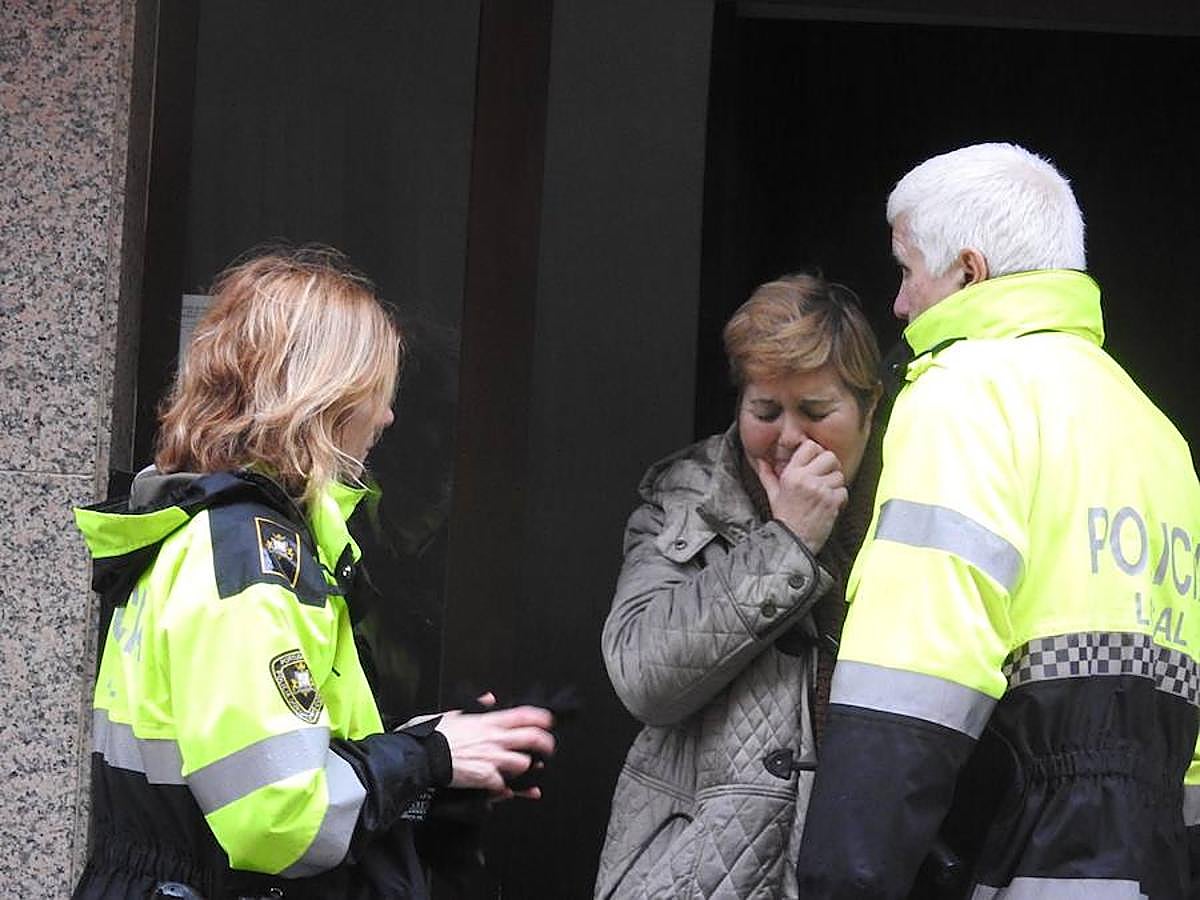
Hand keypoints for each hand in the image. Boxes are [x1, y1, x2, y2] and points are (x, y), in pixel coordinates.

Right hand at [434, 705, 555, 800]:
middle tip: (548, 749)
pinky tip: (504, 791)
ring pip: (523, 763)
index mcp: (487, 722)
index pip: (522, 715)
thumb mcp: (454, 712)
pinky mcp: (486, 778)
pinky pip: (504, 787)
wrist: (422, 757)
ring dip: (523, 768)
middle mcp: (494, 739)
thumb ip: (475, 706)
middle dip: (546, 744)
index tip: (548, 721)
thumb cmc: (433, 736)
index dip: (540, 717)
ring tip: (520, 770)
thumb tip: (488, 698)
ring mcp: (492, 759)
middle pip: (531, 738)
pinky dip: (504, 790)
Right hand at [754, 438, 846, 553]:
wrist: (793, 541)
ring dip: (835, 484)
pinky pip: (844, 491)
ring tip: (825, 494)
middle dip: (831, 466)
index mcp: (791, 473)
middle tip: (826, 476)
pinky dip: (840, 498)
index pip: (810, 446)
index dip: (817, 452)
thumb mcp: (772, 494)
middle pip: (830, 457)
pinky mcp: (832, 502)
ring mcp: (820, 490)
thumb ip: (767, 475)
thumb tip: (760, 461)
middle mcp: (806, 479)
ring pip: (839, 475)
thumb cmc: (784, 517)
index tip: (816, 461)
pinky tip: (829, 505)